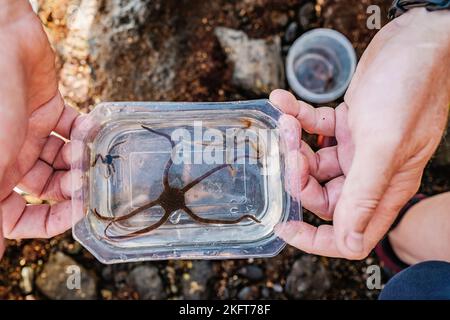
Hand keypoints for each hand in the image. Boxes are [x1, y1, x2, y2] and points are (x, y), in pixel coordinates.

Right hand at [0, 1, 79, 257]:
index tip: (75, 212)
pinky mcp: (46, 108)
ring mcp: (27, 132)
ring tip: (86, 150)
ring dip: (80, 158)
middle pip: (49, 188)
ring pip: (64, 159)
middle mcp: (10, 158)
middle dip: (72, 187)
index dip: (49, 221)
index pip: (20, 218)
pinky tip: (94, 128)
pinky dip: (86, 131)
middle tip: (87, 179)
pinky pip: (73, 128)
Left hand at [271, 8, 449, 258]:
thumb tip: (350, 241)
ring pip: (314, 161)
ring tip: (288, 119)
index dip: (314, 238)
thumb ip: (365, 193)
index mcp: (385, 188)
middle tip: (291, 150)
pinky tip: (284, 101)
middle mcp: (370, 173)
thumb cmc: (411, 87)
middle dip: (298, 175)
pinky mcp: (349, 123)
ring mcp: (359, 148)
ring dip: (295, 142)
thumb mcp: (385, 143)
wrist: (419, 39)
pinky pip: (314, 128)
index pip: (349, 235)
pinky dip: (297, 117)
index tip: (282, 225)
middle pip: (321, 195)